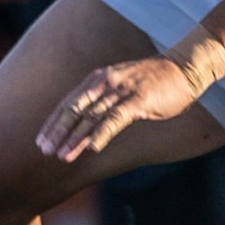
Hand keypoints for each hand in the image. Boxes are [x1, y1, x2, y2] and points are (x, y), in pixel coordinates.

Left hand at [37, 56, 197, 163]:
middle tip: (45, 151)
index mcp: (98, 79)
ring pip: (91, 117)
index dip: (54, 123)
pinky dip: (102, 133)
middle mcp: (104, 83)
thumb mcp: (121, 86)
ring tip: (63, 156)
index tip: (41, 141)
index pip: (69, 103)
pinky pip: (115, 118)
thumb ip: (103, 99)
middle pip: (74, 109)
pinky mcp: (138, 100)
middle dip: (58, 132)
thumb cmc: (153, 81)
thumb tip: (86, 121)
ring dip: (75, 138)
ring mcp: (121, 90)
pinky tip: (91, 148)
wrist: (183, 68)